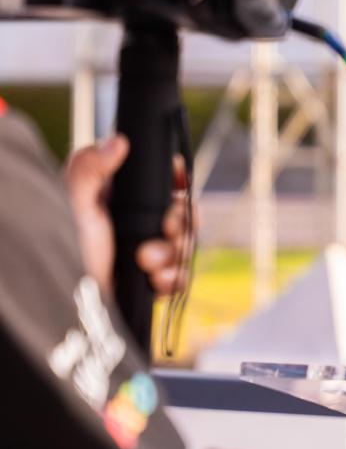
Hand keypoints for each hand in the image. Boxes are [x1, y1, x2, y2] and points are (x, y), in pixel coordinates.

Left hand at [65, 135, 194, 295]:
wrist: (63, 307)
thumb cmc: (58, 253)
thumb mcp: (71, 205)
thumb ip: (88, 169)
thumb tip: (118, 141)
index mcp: (116, 198)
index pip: (159, 180)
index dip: (176, 182)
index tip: (179, 186)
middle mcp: (132, 222)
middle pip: (181, 211)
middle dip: (178, 223)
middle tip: (164, 230)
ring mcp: (143, 251)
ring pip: (183, 244)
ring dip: (173, 254)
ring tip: (147, 264)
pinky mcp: (147, 280)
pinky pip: (179, 275)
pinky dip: (173, 279)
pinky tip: (155, 281)